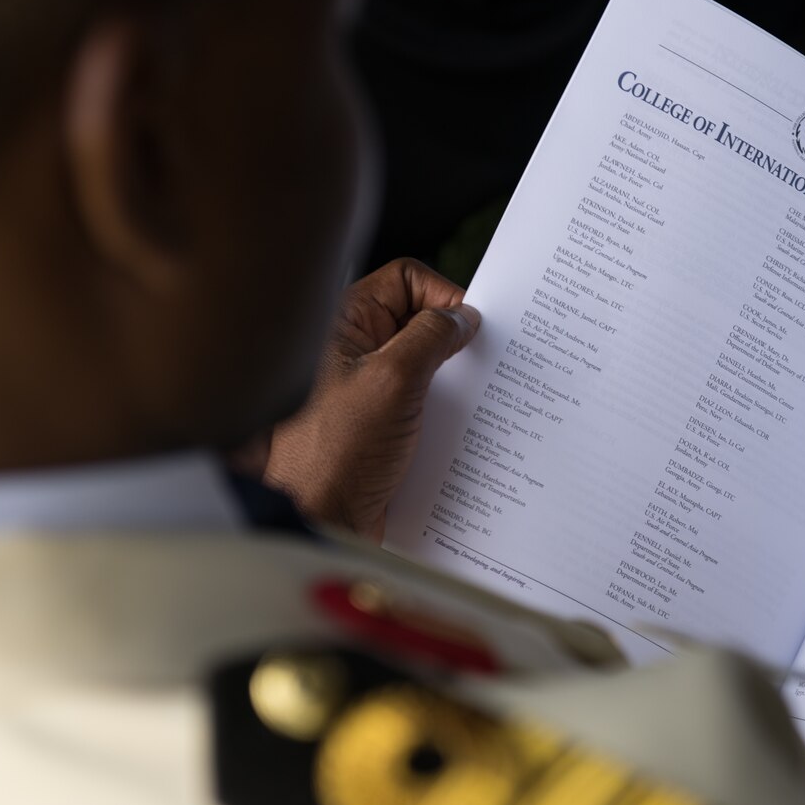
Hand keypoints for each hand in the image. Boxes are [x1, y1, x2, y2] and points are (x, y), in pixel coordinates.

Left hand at [263, 258, 478, 540]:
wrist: (318, 524)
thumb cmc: (334, 454)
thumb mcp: (393, 380)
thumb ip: (431, 337)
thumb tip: (461, 317)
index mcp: (346, 325)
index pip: (406, 280)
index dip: (442, 295)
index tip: (472, 326)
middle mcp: (357, 354)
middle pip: (422, 324)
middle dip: (457, 342)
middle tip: (486, 362)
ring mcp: (371, 393)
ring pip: (429, 370)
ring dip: (458, 384)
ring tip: (483, 401)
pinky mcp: (384, 430)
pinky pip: (427, 409)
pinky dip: (450, 417)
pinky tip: (469, 433)